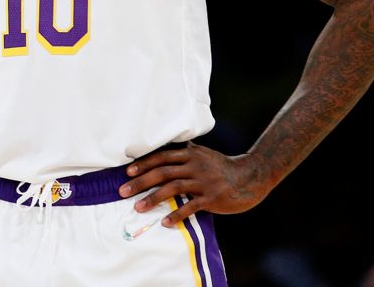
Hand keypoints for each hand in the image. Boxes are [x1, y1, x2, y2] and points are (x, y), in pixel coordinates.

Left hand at [117, 142, 270, 226]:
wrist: (250, 177)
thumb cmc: (222, 167)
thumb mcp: (203, 155)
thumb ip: (185, 153)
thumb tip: (164, 150)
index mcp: (191, 154)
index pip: (162, 157)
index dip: (144, 164)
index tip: (127, 172)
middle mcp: (195, 166)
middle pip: (163, 172)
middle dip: (141, 182)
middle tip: (123, 191)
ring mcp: (204, 182)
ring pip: (173, 188)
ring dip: (153, 198)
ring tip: (138, 208)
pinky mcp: (212, 198)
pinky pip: (191, 207)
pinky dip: (176, 214)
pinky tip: (165, 223)